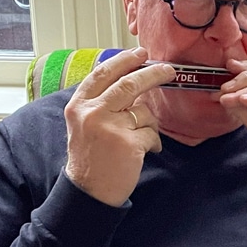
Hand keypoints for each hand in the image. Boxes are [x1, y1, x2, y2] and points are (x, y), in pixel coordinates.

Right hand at [64, 47, 174, 205]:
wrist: (88, 193)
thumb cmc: (90, 159)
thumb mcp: (83, 125)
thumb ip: (100, 103)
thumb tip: (130, 82)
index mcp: (79, 106)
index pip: (102, 74)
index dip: (123, 61)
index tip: (140, 53)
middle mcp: (92, 113)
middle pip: (128, 84)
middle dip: (152, 74)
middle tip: (168, 70)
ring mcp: (110, 127)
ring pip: (144, 112)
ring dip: (150, 125)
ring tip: (141, 140)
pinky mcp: (128, 143)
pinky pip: (151, 134)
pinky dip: (153, 143)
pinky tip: (143, 152)